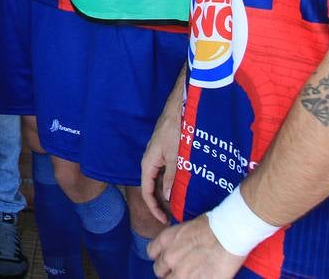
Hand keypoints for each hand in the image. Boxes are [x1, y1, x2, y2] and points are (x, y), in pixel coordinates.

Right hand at [140, 99, 181, 224]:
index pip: (147, 192)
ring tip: (178, 204)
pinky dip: (172, 181)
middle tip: (173, 216)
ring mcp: (158, 156)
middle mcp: (151, 161)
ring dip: (167, 192)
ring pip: (159, 180)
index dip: (154, 208)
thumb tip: (168, 197)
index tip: (164, 220)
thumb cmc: (174, 130)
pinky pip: (165, 171)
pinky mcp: (165, 151)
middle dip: (161, 203)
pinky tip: (182, 185)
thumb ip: (171, 177)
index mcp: (148, 163)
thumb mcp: (174, 156)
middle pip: (152, 187)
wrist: (179, 108)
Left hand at [148, 216, 243, 278]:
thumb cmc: (213, 226)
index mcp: (165, 240)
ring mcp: (181, 273)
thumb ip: (177, 241)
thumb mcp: (186, 228)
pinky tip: (199, 277)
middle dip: (168, 271)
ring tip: (190, 274)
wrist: (229, 234)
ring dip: (178, 278)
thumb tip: (179, 248)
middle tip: (180, 270)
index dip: (160, 257)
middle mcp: (169, 257)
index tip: (167, 260)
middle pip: (159, 271)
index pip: (151, 254)